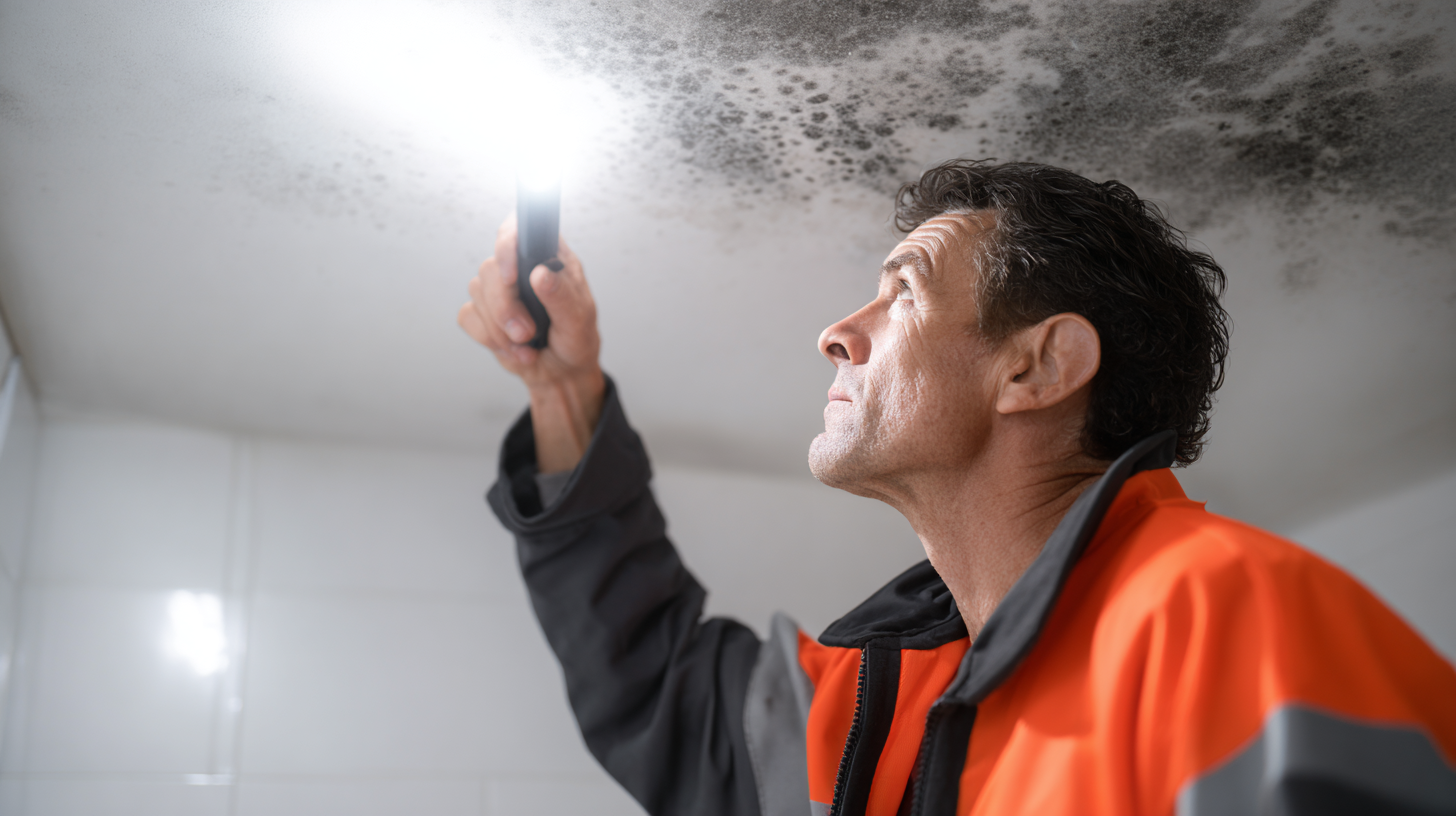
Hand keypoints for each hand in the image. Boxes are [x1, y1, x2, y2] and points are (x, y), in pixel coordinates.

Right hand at [459, 214, 604, 471]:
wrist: (561, 373)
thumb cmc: (576, 340)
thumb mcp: (579, 320)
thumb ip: (562, 296)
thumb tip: (541, 274)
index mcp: (549, 257)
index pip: (519, 229)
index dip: (507, 243)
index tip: (510, 276)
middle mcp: (521, 268)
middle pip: (491, 268)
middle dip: (504, 307)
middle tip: (526, 332)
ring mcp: (499, 289)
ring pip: (477, 293)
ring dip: (500, 328)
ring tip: (526, 345)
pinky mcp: (483, 312)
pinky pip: (468, 317)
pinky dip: (488, 338)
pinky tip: (513, 349)